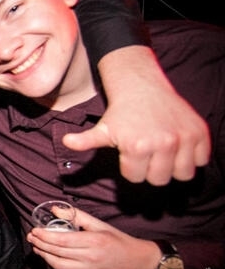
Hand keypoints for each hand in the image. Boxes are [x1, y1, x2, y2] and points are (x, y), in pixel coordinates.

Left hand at [27, 208, 160, 268]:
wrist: (139, 263)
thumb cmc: (119, 241)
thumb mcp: (100, 225)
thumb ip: (76, 216)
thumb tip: (55, 210)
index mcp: (92, 241)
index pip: (61, 239)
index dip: (44, 236)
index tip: (35, 231)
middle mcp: (89, 257)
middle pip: (56, 252)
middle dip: (40, 245)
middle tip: (31, 238)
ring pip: (58, 266)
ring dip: (44, 257)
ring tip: (38, 248)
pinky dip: (55, 268)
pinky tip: (51, 260)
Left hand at [63, 46, 209, 184]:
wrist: (142, 88)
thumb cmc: (120, 113)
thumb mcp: (102, 128)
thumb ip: (85, 140)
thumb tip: (66, 141)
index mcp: (137, 147)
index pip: (137, 178)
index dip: (131, 168)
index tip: (130, 154)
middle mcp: (162, 143)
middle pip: (160, 180)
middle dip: (151, 169)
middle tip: (147, 152)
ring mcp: (183, 138)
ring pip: (183, 174)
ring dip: (174, 167)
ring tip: (163, 152)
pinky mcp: (199, 133)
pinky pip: (201, 160)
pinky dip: (194, 157)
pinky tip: (179, 147)